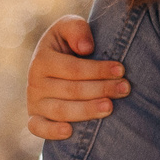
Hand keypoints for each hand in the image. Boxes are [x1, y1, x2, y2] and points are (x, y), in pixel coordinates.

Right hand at [26, 13, 127, 141]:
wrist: (56, 65)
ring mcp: (34, 102)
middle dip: (101, 89)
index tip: (121, 70)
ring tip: (110, 107)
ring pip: (60, 111)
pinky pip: (37, 128)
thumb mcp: (70, 27)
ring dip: (86, 110)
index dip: (98, 70)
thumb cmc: (68, 45)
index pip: (73, 68)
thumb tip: (85, 48)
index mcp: (42, 58)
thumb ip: (76, 29)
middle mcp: (34, 81)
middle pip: (71, 90)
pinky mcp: (34, 119)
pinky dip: (51, 131)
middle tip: (125, 89)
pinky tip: (69, 132)